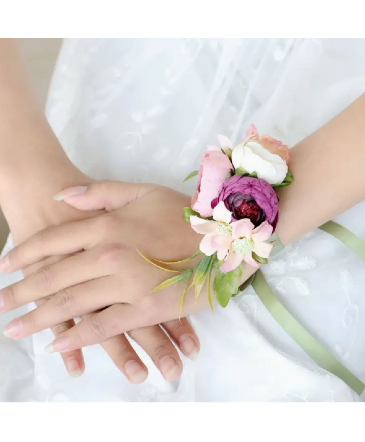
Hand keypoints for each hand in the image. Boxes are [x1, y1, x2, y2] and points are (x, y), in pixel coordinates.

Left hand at [1, 178, 199, 381]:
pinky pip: (104, 327)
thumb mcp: (142, 191)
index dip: (24, 254)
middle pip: (54, 277)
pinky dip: (77, 338)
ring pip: (72, 305)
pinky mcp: (145, 309)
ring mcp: (127, 284)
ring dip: (38, 319)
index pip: (53, 241)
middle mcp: (110, 256)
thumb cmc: (183, 212)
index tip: (5, 265)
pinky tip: (56, 345)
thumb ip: (99, 193)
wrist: (226, 237)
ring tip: (14, 328)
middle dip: (20, 292)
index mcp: (107, 226)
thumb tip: (61, 195)